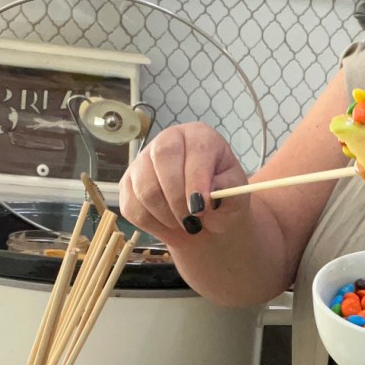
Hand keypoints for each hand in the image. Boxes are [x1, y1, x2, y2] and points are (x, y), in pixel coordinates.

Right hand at [119, 123, 248, 243]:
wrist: (206, 218)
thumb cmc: (222, 201)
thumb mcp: (236, 195)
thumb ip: (229, 190)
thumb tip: (210, 195)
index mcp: (199, 136)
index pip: (194, 149)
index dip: (196, 179)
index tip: (200, 207)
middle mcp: (167, 141)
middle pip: (162, 160)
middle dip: (177, 199)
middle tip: (193, 223)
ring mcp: (143, 161)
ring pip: (145, 189)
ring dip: (167, 217)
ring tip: (186, 226)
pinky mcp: (128, 185)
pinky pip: (132, 208)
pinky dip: (153, 226)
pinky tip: (170, 227)